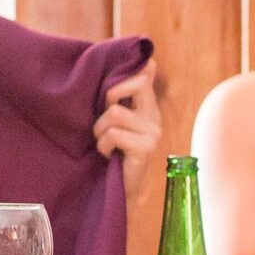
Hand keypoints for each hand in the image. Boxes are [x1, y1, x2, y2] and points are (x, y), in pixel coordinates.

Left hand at [95, 66, 162, 200]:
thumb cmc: (111, 154)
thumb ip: (121, 96)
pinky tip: (108, 155)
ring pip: (115, 113)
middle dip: (108, 98)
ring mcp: (153, 134)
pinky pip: (114, 134)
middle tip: (103, 122)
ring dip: (100, 130)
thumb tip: (142, 63)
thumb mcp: (114, 121)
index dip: (123, 77)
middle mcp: (155, 118)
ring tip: (103, 144)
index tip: (110, 94)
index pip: (144, 74)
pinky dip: (104, 145)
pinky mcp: (145, 149)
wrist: (117, 191)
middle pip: (133, 84)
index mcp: (148, 107)